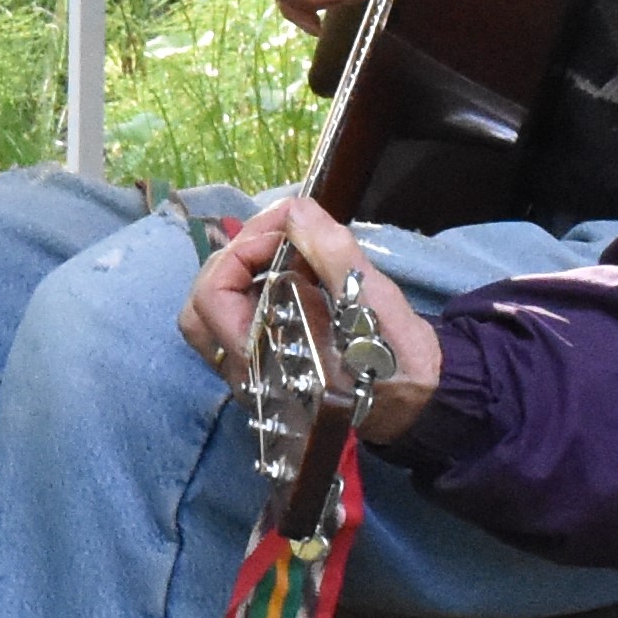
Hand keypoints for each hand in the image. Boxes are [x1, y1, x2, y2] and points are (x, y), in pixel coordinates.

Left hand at [176, 195, 444, 443]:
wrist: (418, 405)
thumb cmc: (399, 362)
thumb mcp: (378, 306)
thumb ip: (334, 258)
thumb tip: (296, 212)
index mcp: (269, 363)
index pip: (214, 297)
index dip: (243, 249)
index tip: (287, 224)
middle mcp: (247, 375)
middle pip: (199, 306)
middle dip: (234, 258)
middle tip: (278, 233)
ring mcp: (250, 375)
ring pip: (209, 316)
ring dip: (236, 274)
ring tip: (277, 251)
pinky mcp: (261, 369)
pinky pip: (232, 323)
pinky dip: (247, 289)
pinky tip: (282, 271)